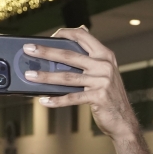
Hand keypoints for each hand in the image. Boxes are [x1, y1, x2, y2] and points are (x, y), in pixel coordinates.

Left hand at [21, 28, 140, 142]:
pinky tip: (44, 100)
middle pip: (69, 55)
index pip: (82, 36)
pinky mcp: (98, 97)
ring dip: (45, 77)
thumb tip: (73, 38)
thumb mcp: (103, 73)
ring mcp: (102, 81)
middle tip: (28, 49)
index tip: (48, 36)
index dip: (64, 33)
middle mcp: (104, 65)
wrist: (123, 120)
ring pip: (67, 77)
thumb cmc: (108, 95)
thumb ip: (90, 58)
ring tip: (29, 76)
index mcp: (105, 55)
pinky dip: (56, 100)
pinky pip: (72, 98)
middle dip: (46, 51)